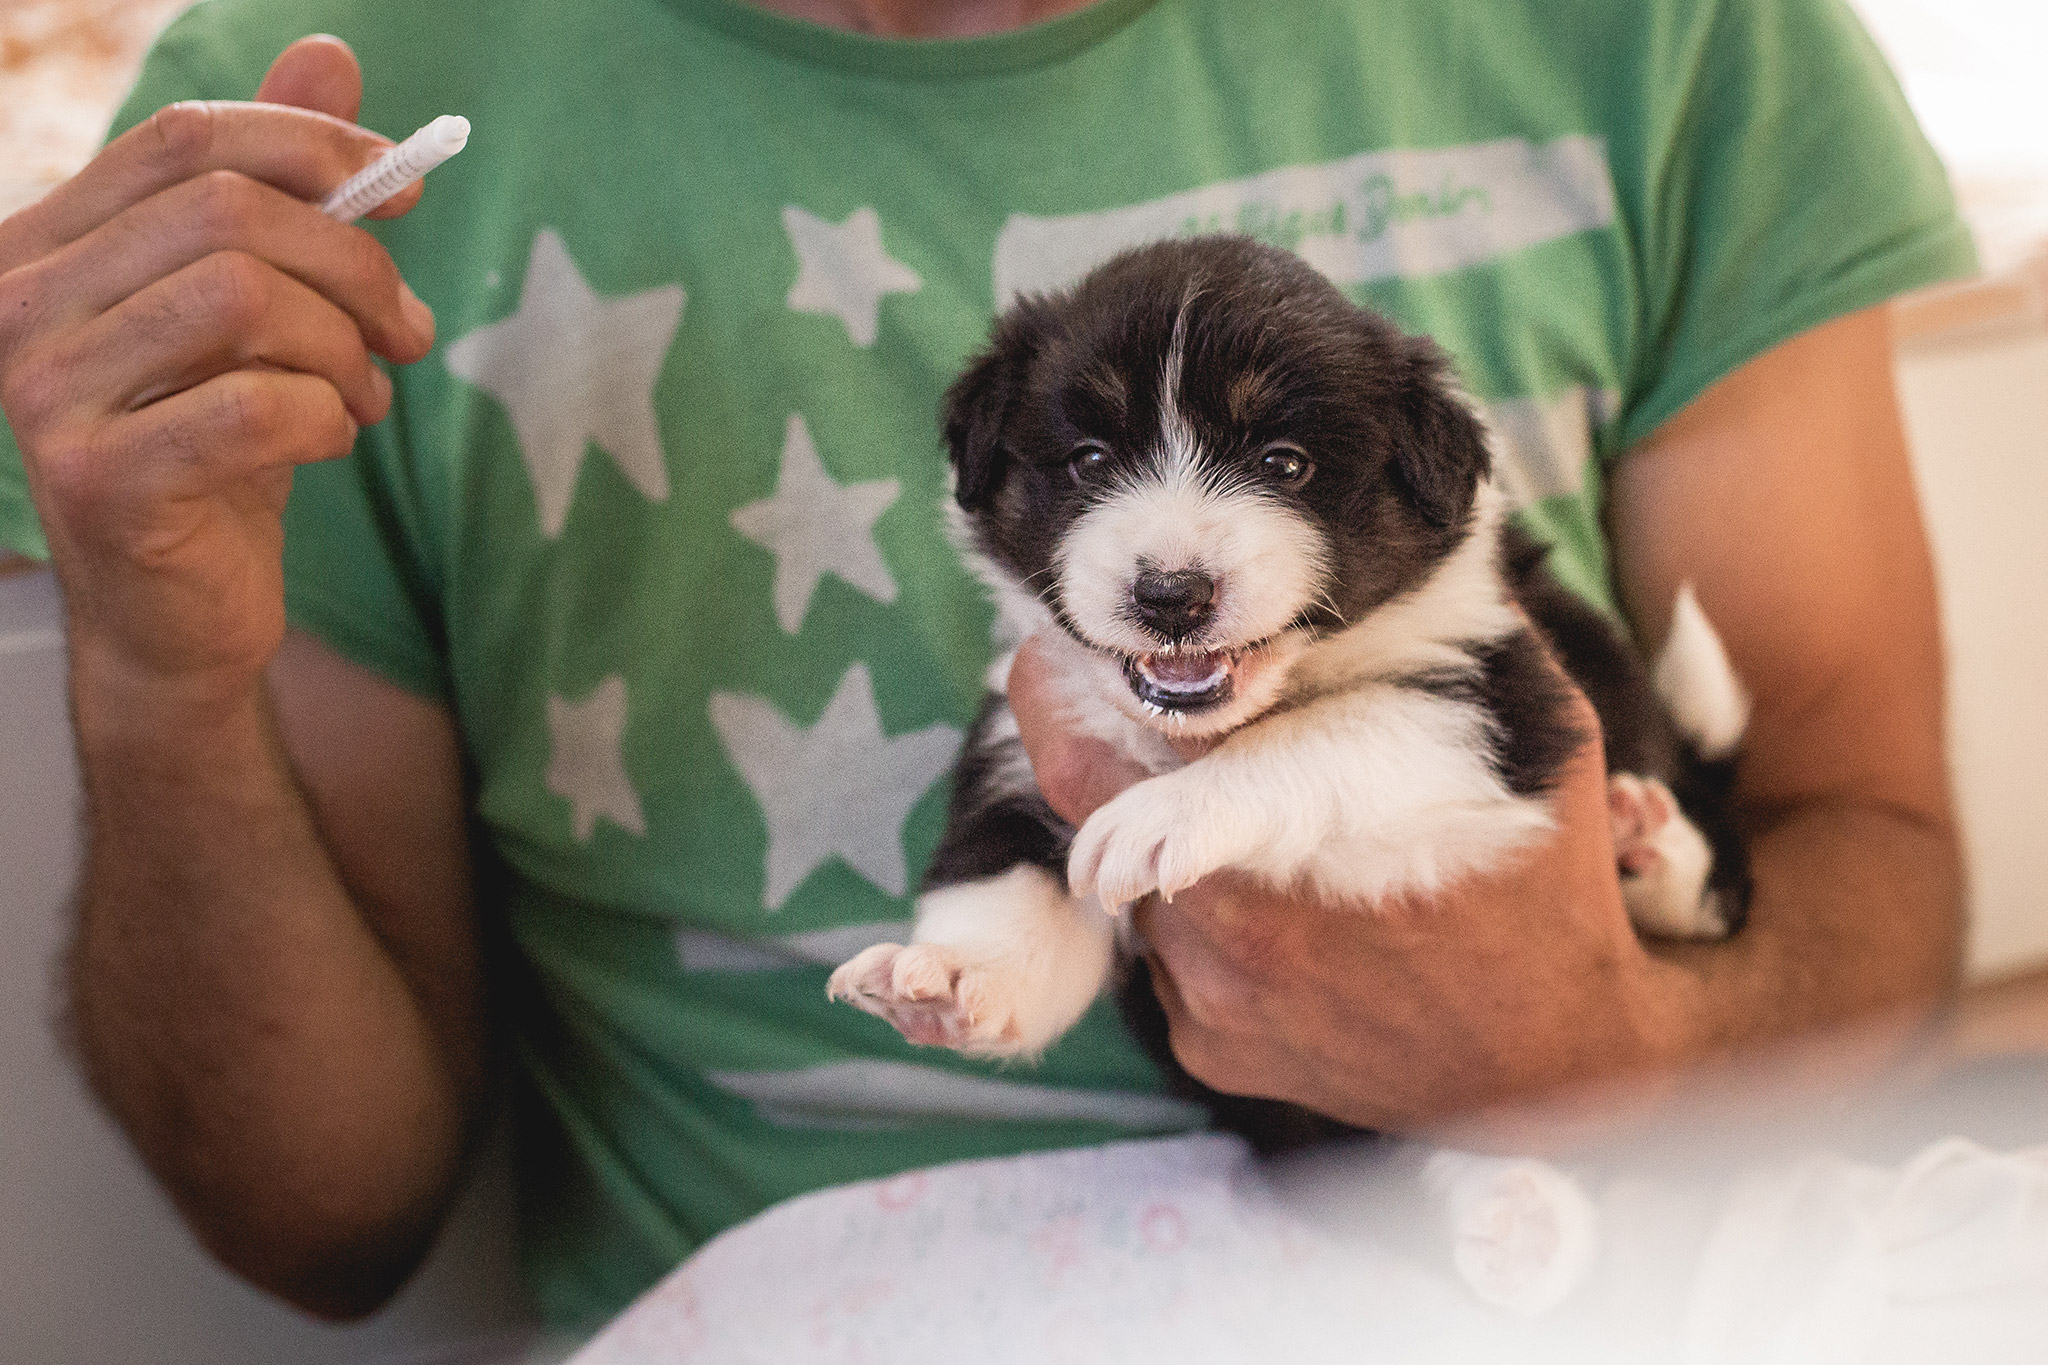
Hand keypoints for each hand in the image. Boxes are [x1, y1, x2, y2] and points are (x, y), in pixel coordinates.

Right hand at [0, 36, 433, 716]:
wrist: (180, 613)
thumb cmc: (217, 449)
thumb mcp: (255, 310)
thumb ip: (281, 185)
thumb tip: (333, 55)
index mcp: (48, 244)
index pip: (184, 138)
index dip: (311, 147)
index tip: (399, 193)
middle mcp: (18, 303)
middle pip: (228, 213)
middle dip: (353, 263)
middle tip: (407, 331)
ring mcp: (45, 392)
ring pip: (244, 297)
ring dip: (344, 347)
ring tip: (366, 394)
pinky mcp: (99, 480)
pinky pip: (257, 405)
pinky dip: (326, 417)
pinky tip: (329, 442)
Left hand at [1007, 632, 1705, 1131]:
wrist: (1560, 1065)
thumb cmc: (1544, 882)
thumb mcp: (1534, 734)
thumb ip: (1461, 633)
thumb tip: (1414, 536)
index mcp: (1304, 834)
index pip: (1123, 769)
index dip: (1059, 699)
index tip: (1035, 648)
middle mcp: (1235, 927)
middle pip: (1097, 812)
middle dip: (1092, 742)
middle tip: (1103, 686)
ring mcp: (1214, 999)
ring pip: (1135, 885)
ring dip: (1157, 835)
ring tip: (1237, 812)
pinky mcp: (1211, 1049)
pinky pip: (1167, 955)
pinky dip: (1196, 915)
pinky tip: (1274, 904)